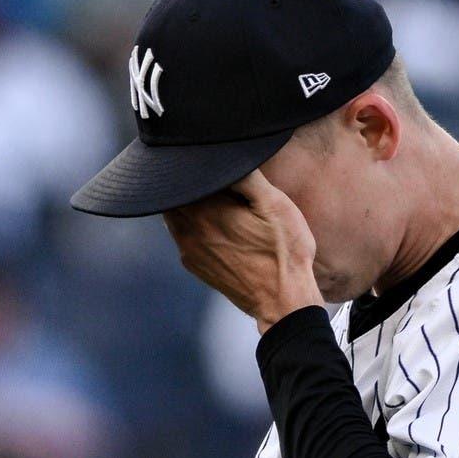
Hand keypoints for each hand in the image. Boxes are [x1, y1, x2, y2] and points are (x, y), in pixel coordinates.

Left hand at [163, 170, 324, 334]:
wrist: (284, 301)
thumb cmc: (284, 253)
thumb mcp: (275, 205)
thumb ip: (247, 177)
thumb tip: (224, 156)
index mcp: (205, 211)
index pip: (183, 176)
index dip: (193, 163)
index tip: (208, 158)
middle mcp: (188, 230)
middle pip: (174, 193)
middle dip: (188, 182)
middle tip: (212, 175)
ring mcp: (188, 250)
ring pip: (175, 214)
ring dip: (189, 202)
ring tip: (215, 197)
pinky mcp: (195, 265)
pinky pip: (182, 234)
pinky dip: (191, 222)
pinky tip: (217, 222)